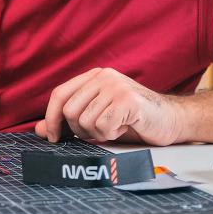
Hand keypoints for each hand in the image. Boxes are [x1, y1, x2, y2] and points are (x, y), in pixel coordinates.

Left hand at [35, 68, 185, 145]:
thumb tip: (40, 129)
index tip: (53, 137)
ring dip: (99, 134)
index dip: (51, 117)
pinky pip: (103, 126)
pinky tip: (126, 126)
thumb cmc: (134, 120)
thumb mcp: (97, 119)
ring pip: (86, 121)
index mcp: (94, 76)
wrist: (172, 120)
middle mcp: (103, 76)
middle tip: (100, 131)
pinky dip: (112, 134)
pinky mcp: (127, 100)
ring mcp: (115, 86)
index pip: (59, 94)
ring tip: (117, 126)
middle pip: (70, 111)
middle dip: (81, 130)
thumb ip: (69, 122)